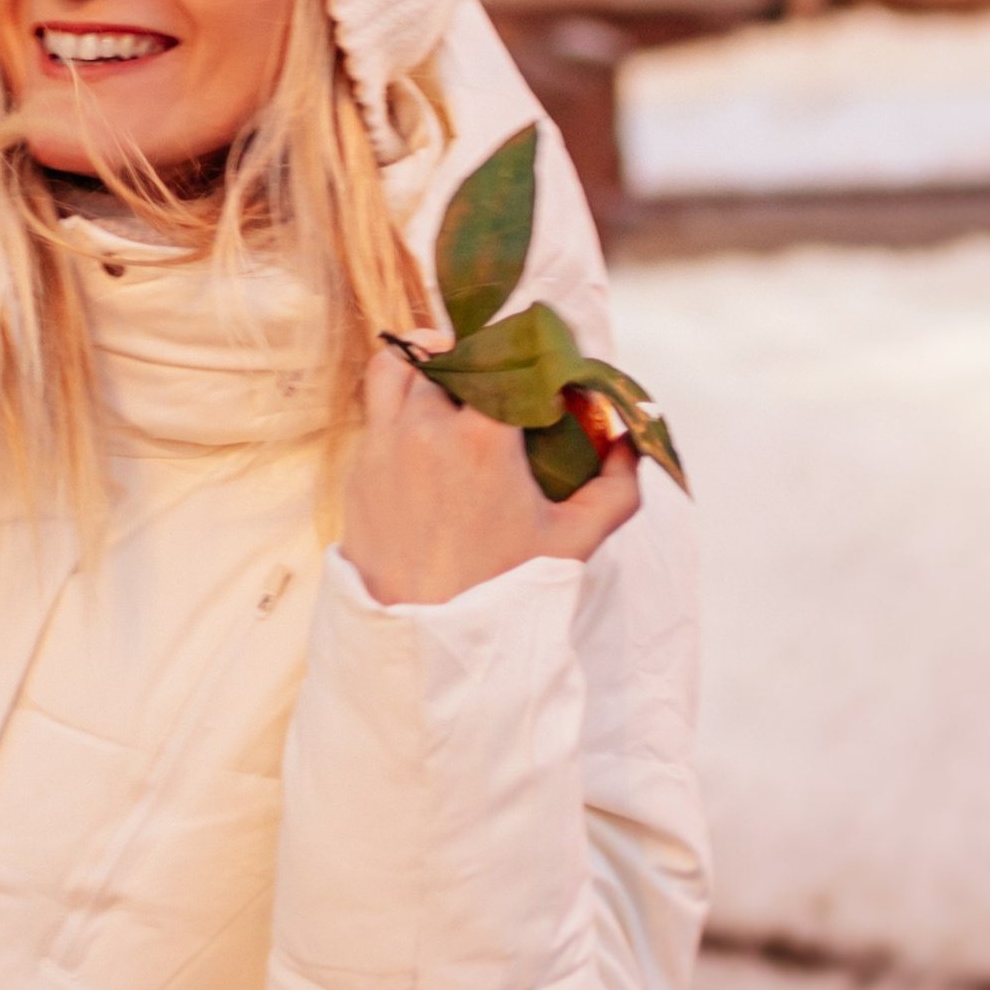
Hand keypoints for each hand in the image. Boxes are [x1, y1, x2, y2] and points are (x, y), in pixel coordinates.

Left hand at [338, 335, 640, 608]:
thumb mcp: (574, 542)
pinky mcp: (359, 467)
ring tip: (450, 368)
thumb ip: (616, 489)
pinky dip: (398, 398)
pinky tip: (423, 417)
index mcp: (484, 439)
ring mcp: (385, 444)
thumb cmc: (502, 589)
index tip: (546, 372)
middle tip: (503, 374)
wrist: (423, 634)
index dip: (532, 356)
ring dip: (425, 360)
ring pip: (397, 368)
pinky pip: (375, 408)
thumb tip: (629, 442)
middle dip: (482, 359)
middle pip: (454, 358)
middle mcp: (427, 429)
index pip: (510, 362)